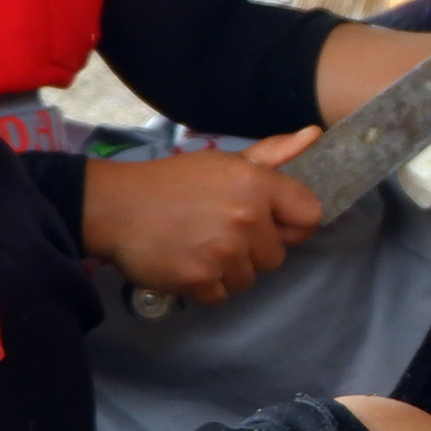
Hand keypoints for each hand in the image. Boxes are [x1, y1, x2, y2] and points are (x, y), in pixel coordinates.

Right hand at [78, 132, 322, 302]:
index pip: (309, 215)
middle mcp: (246, 218)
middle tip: (220, 231)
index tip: (270, 223)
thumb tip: (315, 136)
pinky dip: (206, 285)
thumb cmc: (172, 182)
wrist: (115, 207)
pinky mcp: (200, 280)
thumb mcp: (225, 162)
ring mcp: (224, 252)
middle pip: (277, 255)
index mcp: (256, 184)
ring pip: (249, 278)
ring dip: (229, 269)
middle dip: (254, 249)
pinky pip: (222, 294)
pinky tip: (188, 261)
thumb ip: (273, 154)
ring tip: (200, 245)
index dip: (292, 223)